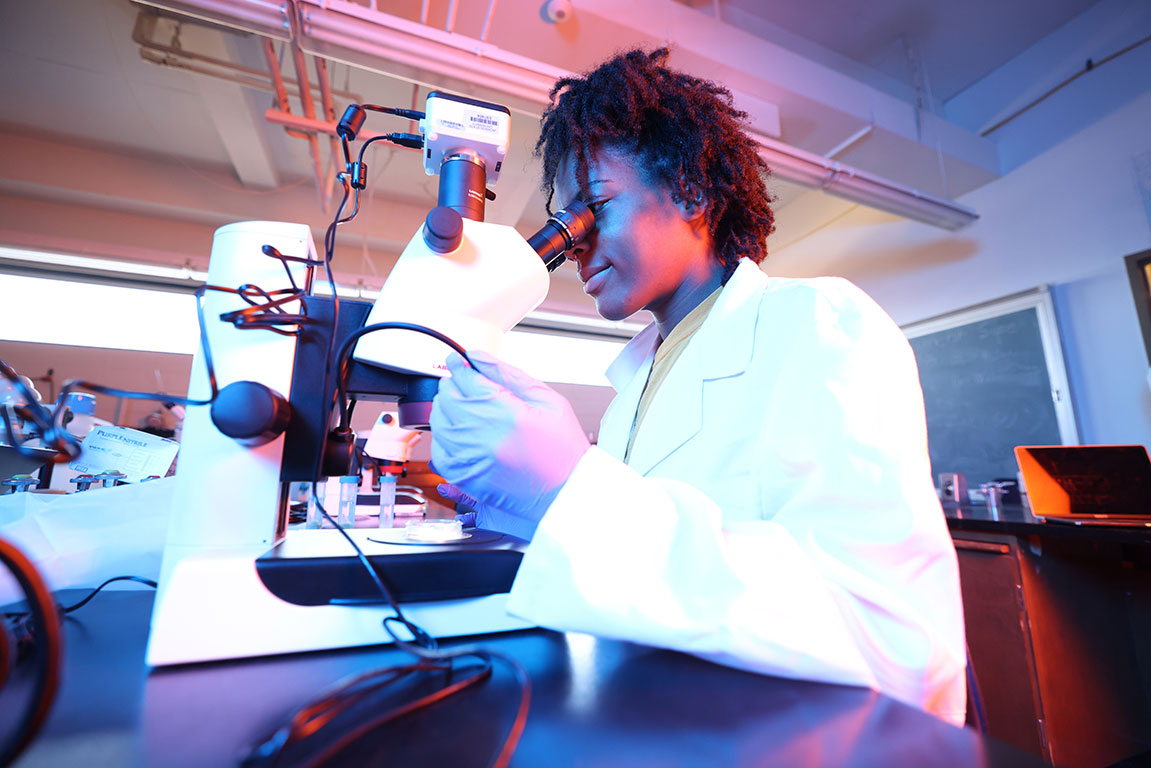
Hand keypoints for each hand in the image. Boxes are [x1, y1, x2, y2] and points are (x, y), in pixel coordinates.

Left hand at [430, 351, 589, 540]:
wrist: (566, 495)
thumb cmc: (563, 450)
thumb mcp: (547, 401)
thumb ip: (508, 374)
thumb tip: (476, 356)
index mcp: (506, 414)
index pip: (466, 378)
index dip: (460, 365)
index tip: (459, 361)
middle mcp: (483, 437)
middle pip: (447, 397)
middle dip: (454, 385)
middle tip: (466, 385)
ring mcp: (470, 459)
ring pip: (439, 421)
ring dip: (447, 409)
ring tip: (466, 408)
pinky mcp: (463, 477)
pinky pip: (438, 449)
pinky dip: (445, 436)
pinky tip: (462, 432)